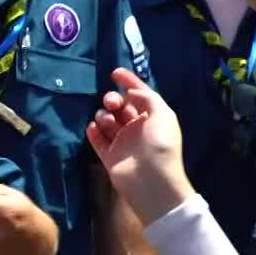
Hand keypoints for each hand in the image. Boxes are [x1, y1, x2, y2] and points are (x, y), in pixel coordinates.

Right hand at [85, 68, 193, 225]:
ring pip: (107, 120)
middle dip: (113, 99)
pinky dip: (94, 131)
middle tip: (112, 103)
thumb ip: (146, 97)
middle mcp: (137, 127)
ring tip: (106, 121)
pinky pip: (98, 139)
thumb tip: (130, 92)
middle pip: (120, 106)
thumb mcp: (161, 113)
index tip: (115, 73)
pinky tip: (93, 128)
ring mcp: (123, 142)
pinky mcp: (110, 156)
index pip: (139, 95)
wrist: (151, 181)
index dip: (128, 82)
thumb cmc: (160, 144)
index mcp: (153, 117)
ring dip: (103, 115)